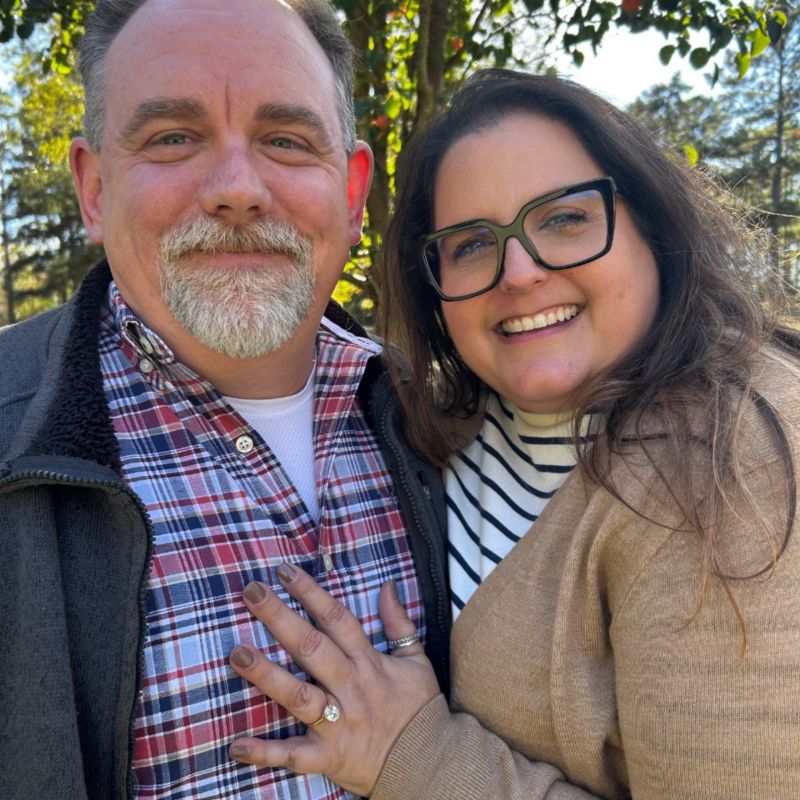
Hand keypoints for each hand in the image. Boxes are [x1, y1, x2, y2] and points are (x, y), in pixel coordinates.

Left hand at [227, 564, 440, 795]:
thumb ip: (399, 623)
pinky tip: (236, 746)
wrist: (433, 764)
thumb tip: (387, 586)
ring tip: (237, 653)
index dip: (311, 593)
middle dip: (279, 617)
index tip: (284, 572)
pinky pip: (294, 755)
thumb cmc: (420, 709)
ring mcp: (338, 724)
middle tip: (251, 592)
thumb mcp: (416, 660)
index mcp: (369, 663)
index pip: (337, 619)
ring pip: (298, 695)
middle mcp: (350, 688)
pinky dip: (265, 752)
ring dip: (266, 675)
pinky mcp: (330, 757)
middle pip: (311, 647)